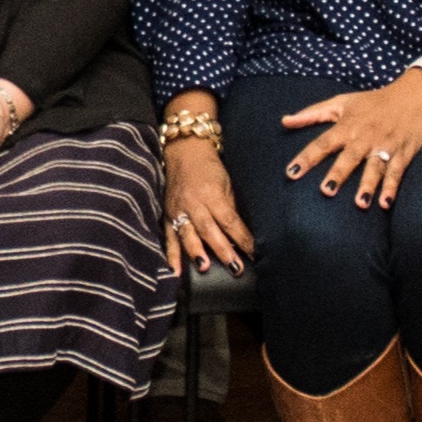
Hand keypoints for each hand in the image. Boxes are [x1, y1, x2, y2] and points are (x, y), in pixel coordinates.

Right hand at [160, 134, 250, 272]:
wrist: (183, 151)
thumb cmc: (209, 168)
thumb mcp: (226, 184)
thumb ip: (230, 209)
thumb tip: (239, 235)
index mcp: (212, 194)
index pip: (229, 220)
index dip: (242, 238)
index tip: (253, 253)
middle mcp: (194, 203)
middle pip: (209, 230)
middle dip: (223, 250)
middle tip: (235, 268)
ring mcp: (178, 210)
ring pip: (188, 234)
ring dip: (196, 253)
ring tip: (204, 267)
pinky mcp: (167, 214)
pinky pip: (169, 237)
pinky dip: (171, 255)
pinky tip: (175, 270)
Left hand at [278, 74, 421, 209]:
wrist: (415, 95)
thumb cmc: (373, 101)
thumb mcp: (341, 102)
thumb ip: (312, 113)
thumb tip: (284, 121)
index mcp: (347, 125)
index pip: (323, 143)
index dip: (307, 157)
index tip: (291, 173)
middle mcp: (365, 137)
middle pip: (349, 157)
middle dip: (338, 174)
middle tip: (326, 191)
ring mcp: (385, 146)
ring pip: (375, 167)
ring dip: (368, 185)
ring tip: (361, 204)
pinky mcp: (404, 153)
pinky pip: (397, 173)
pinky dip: (392, 188)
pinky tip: (385, 204)